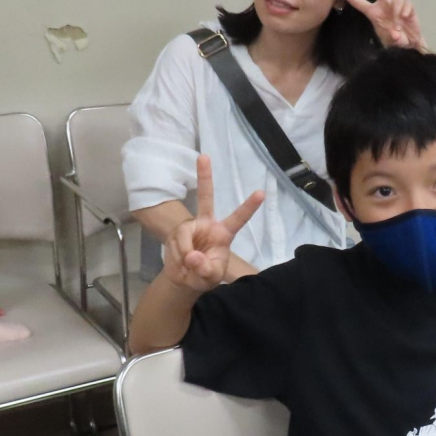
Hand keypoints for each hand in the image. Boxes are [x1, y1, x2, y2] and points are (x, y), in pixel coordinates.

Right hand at [163, 155, 262, 292]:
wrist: (184, 279)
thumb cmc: (204, 276)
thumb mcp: (210, 277)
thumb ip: (204, 268)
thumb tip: (192, 256)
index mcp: (223, 234)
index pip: (238, 219)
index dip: (249, 207)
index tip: (261, 193)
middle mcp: (207, 225)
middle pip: (206, 197)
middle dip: (204, 177)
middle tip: (203, 156)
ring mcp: (190, 227)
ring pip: (184, 234)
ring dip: (184, 252)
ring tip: (187, 265)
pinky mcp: (176, 233)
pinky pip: (174, 243)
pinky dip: (176, 256)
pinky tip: (180, 262)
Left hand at [337, 0, 426, 51]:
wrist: (410, 44)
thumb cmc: (394, 41)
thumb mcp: (388, 40)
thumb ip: (392, 37)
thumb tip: (397, 34)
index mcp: (372, 13)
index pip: (358, 1)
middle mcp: (383, 5)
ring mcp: (395, 4)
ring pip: (396, 0)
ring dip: (397, 15)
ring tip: (398, 28)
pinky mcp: (407, 6)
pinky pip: (405, 5)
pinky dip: (405, 14)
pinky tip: (406, 21)